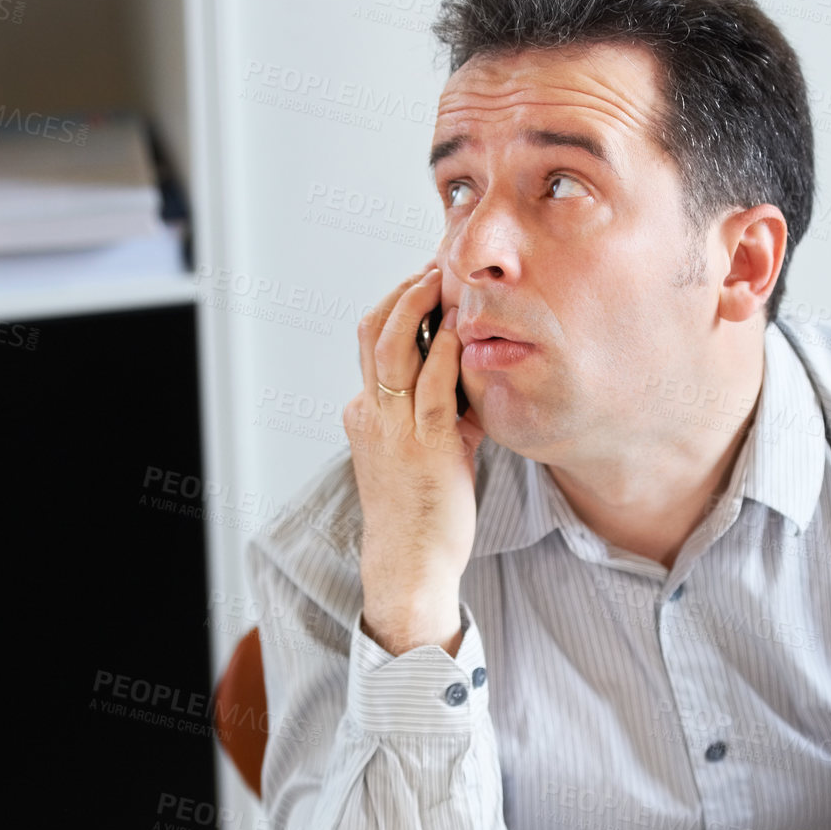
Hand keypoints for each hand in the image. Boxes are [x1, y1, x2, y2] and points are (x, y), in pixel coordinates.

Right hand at [346, 263, 485, 654]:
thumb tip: (465, 389)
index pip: (370, 344)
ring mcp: (394, 428)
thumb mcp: (417, 456)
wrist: (409, 564)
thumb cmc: (419, 516)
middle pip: (372, 332)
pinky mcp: (425, 446)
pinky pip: (433, 385)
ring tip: (442, 278)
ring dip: (417, 304)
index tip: (424, 283)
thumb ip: (435, 419)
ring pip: (391, 346)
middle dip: (401, 291)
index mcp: (365, 414)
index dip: (395, 306)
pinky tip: (462, 327)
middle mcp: (371, 414)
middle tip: (432, 265)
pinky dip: (445, 349)